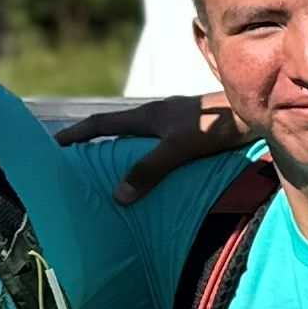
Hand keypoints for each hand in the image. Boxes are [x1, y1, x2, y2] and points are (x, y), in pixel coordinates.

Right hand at [53, 89, 245, 203]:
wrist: (253, 114)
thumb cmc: (217, 126)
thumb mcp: (179, 146)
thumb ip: (149, 168)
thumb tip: (118, 195)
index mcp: (146, 116)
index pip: (101, 123)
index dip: (76, 133)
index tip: (54, 143)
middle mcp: (156, 116)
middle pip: (117, 129)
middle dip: (96, 143)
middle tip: (78, 163)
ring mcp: (174, 122)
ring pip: (139, 138)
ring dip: (123, 152)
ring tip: (111, 175)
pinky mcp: (191, 130)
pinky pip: (158, 145)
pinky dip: (147, 158)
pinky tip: (153, 174)